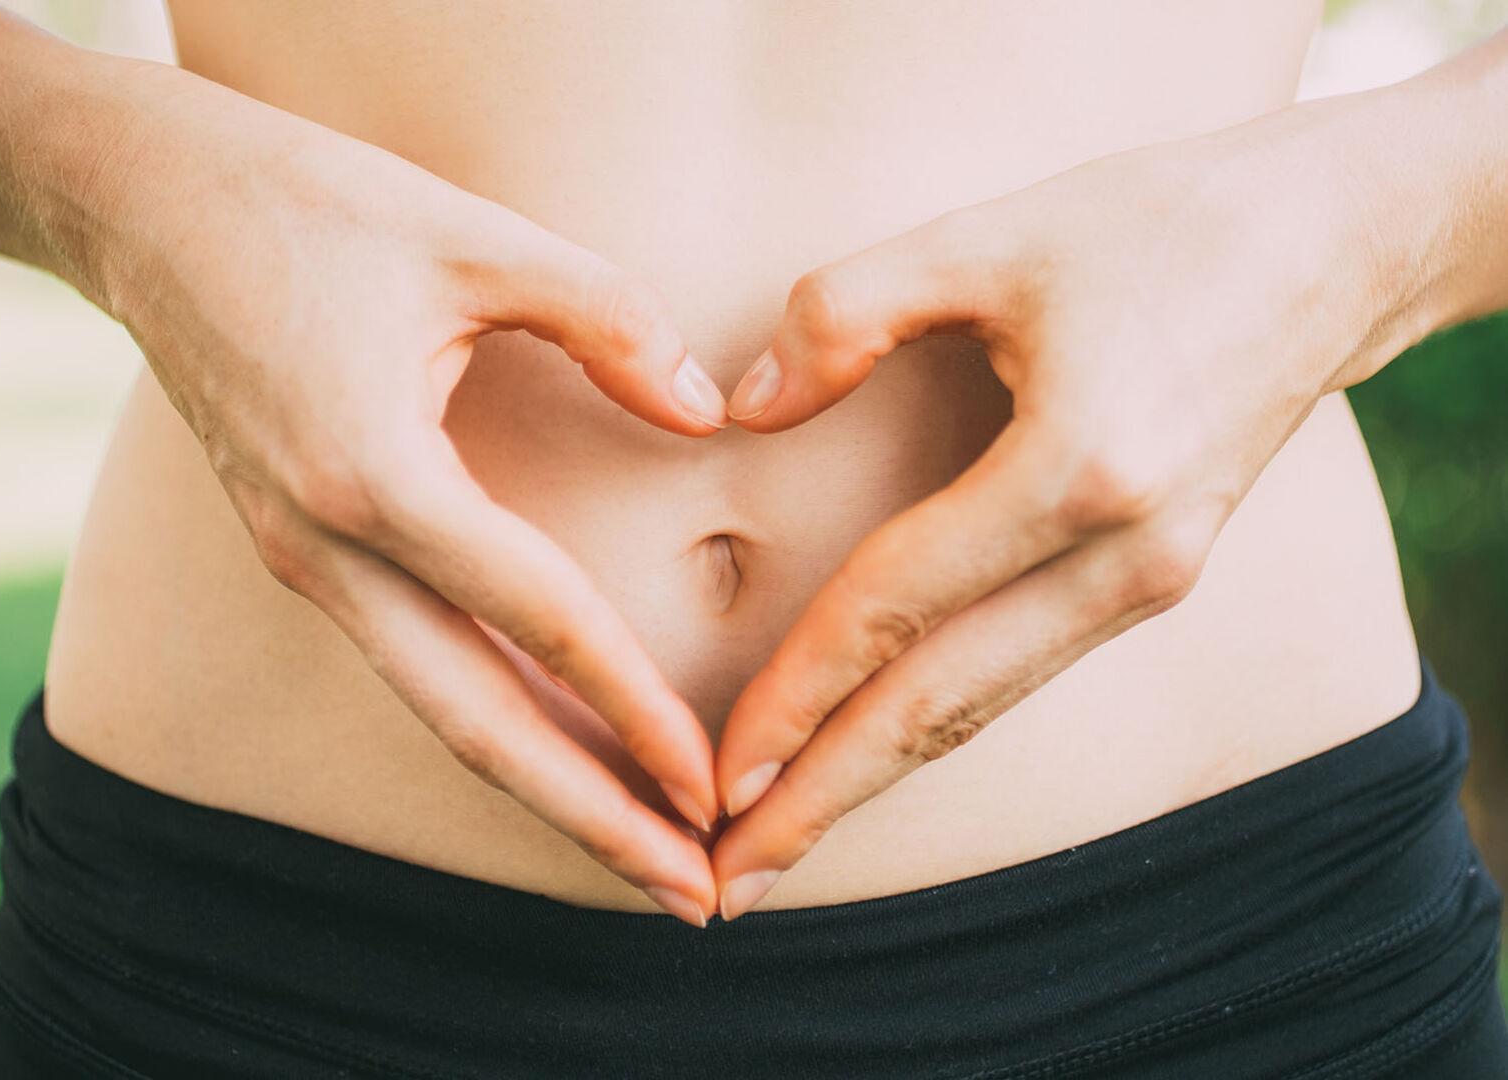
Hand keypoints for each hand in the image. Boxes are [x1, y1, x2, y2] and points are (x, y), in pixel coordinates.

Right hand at [106, 86, 728, 923]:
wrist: (146, 205)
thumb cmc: (307, 205)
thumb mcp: (475, 237)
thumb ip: (608, 320)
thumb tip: (703, 410)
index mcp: (373, 476)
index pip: (537, 620)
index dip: (635, 708)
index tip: (712, 785)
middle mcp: (328, 547)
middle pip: (475, 724)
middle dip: (589, 817)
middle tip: (691, 894)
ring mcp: (305, 560)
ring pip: (438, 709)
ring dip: (542, 785)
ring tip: (639, 848)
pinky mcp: (303, 550)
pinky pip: (411, 663)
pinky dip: (492, 720)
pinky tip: (556, 747)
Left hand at [709, 123, 1381, 918]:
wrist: (1338, 243)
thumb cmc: (1160, 222)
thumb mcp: (988, 235)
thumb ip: (846, 311)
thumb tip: (743, 410)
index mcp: (1082, 470)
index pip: (896, 609)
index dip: (795, 696)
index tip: (715, 774)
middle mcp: (1127, 555)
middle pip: (943, 708)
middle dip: (827, 800)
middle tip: (726, 885)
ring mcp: (1152, 580)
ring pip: (986, 707)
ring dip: (877, 778)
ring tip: (783, 844)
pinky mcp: (1156, 579)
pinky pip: (1022, 669)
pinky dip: (939, 723)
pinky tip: (875, 749)